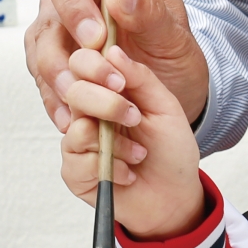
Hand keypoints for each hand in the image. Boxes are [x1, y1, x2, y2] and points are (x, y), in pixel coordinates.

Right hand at [27, 0, 210, 133]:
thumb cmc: (172, 53)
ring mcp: (59, 20)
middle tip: (96, 42)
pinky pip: (38, 69)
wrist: (169, 98)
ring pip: (41, 28)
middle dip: (72, 8)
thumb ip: (151, 12)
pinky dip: (55, 93)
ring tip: (88, 90)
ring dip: (61, 61)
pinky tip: (75, 113)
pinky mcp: (49, 56)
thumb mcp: (177, 36)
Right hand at [60, 44, 206, 238]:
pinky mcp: (73, 170)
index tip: (120, 83)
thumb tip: (112, 50)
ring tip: (137, 153)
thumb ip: (140, 77)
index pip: (82, 60)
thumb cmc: (170, 150)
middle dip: (107, 105)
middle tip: (134, 117)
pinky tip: (125, 173)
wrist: (174, 197)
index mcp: (107, 87)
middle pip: (73, 90)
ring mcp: (77, 139)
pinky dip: (110, 169)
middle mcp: (87, 110)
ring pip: (77, 127)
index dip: (94, 66)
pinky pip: (77, 161)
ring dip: (115, 144)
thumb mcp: (166, 106)